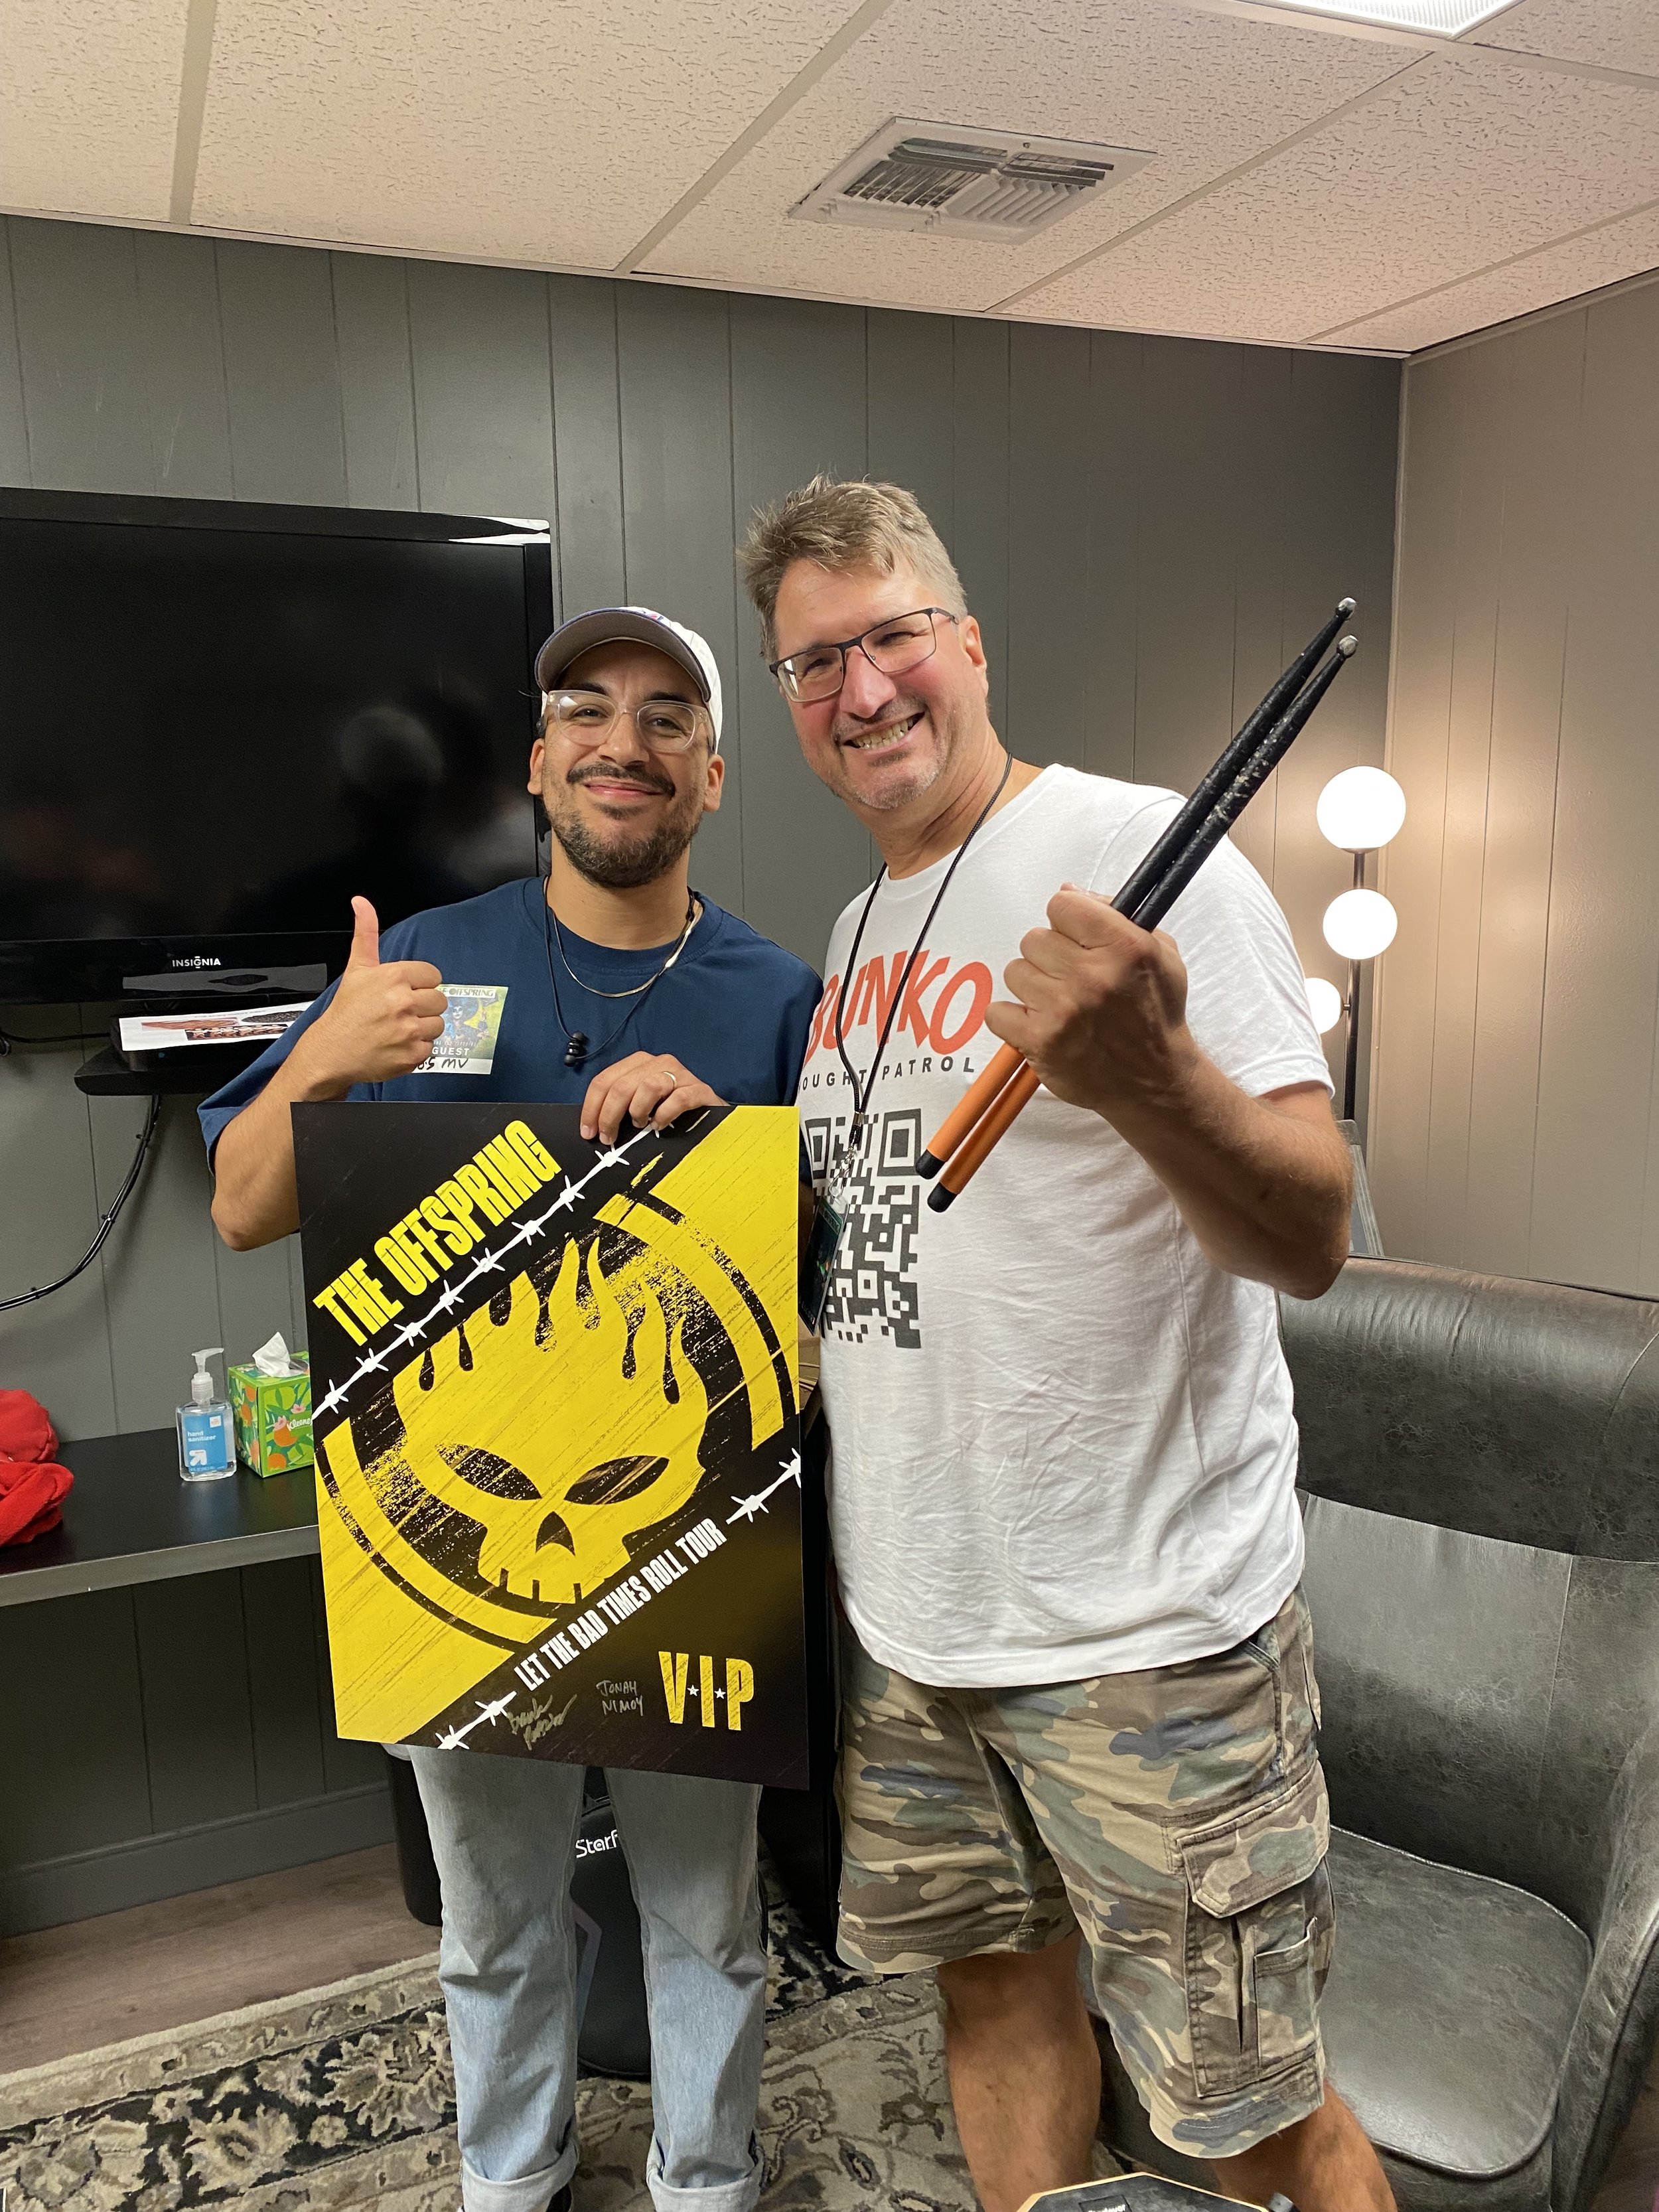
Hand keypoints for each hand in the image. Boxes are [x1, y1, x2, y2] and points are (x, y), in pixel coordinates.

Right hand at [291, 897, 447, 1089]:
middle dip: (422, 1006)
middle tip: (399, 1012)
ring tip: (398, 1028)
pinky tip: (397, 1044)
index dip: (419, 984)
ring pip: (438, 1024)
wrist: (330, 1052)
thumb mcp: (356, 968)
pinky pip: (430, 1047)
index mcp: (394, 977)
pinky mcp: (413, 1054)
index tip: (404, 992)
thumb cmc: (344, 1013)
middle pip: (439, 1000)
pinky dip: (416, 1048)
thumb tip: (361, 902)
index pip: (433, 975)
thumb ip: (366, 933)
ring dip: (422, 1027)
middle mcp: (404, 1002)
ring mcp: (409, 1030)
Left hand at [579, 1052, 723, 1144]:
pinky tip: (660, 1126)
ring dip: (638, 1111)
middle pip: (622, 1085)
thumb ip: (620, 1106)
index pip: (605, 1080)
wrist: (710, 1117)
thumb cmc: (670, 1113)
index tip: (588, 1132)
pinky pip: (678, 1099)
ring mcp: (681, 1075)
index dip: (592, 1107)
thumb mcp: (640, 1105)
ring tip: (640, 1126)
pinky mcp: (700, 1090)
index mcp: (639, 1063)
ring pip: (648, 1087)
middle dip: (609, 1115)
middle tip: (608, 1139)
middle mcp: (659, 1063)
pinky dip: (664, 1115)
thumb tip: (592, 1126)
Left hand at [985, 884, 1200, 1122]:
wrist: (1154, 1082)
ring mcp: (1062, 1010)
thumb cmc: (1156, 1015)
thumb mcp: (1159, 953)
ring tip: (1060, 1004)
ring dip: (1032, 986)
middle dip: (1050, 956)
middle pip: (1034, 938)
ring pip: (1015, 971)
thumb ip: (1114, 915)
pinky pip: (996, 1011)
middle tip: (1072, 979)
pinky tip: (1040, 1025)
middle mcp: (1092, 976)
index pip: (1062, 905)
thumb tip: (1068, 891)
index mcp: (1124, 947)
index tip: (1076, 938)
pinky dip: (1012, 1019)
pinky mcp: (1039, 1041)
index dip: (1067, 920)